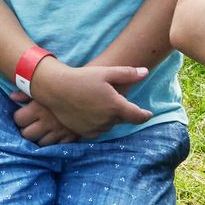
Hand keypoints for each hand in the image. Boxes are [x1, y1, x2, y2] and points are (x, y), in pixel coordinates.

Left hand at [9, 90, 77, 145]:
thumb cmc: (66, 86)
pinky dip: (53, 142)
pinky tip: (54, 134)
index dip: (19, 117)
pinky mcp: (71, 137)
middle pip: (27, 134)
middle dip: (26, 129)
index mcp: (39, 108)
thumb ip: (27, 92)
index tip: (23, 115)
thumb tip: (12, 97)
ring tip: (42, 130)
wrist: (93, 91)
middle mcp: (48, 122)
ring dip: (39, 137)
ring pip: (40, 143)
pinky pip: (57, 146)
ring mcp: (60, 131)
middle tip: (30, 124)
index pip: (18, 119)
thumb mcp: (45, 87)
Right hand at [30, 59, 151, 139]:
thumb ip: (128, 74)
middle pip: (123, 119)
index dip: (145, 115)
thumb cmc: (82, 78)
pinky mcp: (85, 132)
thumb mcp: (106, 72)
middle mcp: (107, 120)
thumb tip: (145, 72)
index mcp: (116, 106)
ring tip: (99, 103)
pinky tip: (91, 112)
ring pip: (110, 124)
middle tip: (113, 98)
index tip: (148, 114)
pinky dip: (98, 123)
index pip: (138, 116)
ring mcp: (96, 127)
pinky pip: (98, 130)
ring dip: (109, 117)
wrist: (56, 89)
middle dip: (122, 111)